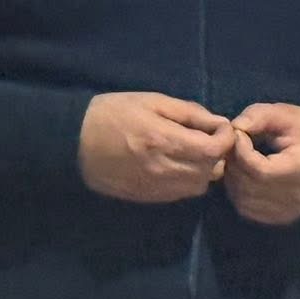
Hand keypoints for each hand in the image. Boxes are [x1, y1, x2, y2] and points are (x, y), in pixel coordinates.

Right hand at [78, 92, 234, 203]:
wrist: (73, 142)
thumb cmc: (112, 113)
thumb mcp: (151, 101)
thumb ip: (187, 112)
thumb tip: (217, 121)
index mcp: (166, 141)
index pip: (215, 149)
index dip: (226, 138)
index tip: (222, 127)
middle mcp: (165, 169)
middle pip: (211, 170)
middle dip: (216, 153)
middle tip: (208, 137)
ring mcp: (156, 187)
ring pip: (199, 186)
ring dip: (203, 169)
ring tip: (192, 152)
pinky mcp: (148, 198)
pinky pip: (181, 194)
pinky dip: (187, 180)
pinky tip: (176, 164)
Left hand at [223, 104, 299, 225]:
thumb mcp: (287, 114)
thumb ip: (259, 116)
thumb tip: (234, 128)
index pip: (258, 169)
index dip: (240, 151)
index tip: (239, 134)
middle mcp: (295, 196)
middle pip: (248, 186)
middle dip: (233, 163)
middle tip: (234, 145)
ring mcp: (289, 210)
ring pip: (244, 201)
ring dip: (233, 179)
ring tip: (239, 159)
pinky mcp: (283, 217)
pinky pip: (249, 210)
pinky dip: (239, 193)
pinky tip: (244, 175)